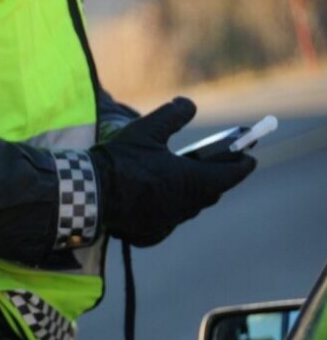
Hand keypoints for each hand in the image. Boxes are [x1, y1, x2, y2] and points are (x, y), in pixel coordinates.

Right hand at [88, 97, 256, 246]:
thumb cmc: (121, 161)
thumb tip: (189, 104)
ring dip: (190, 195)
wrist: (89, 193)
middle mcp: (184, 206)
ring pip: (188, 208)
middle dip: (215, 179)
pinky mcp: (150, 234)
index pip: (231, 175)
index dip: (243, 165)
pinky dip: (167, 209)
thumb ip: (174, 114)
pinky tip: (157, 199)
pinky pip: (167, 222)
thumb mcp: (148, 130)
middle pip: (211, 194)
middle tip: (214, 165)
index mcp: (192, 181)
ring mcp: (168, 223)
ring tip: (182, 180)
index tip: (249, 158)